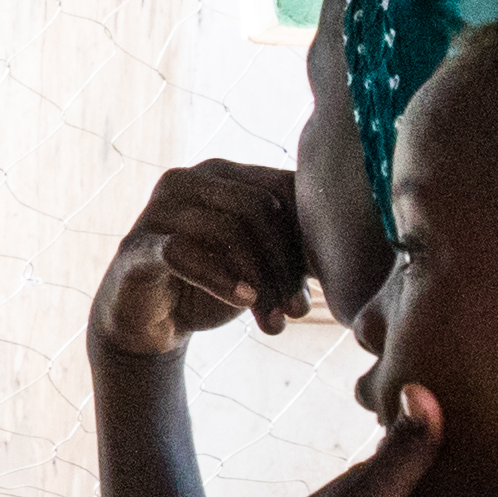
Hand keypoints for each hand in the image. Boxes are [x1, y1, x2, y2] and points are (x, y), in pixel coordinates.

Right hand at [92, 158, 316, 360]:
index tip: (324, 284)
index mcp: (224, 174)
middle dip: (285, 263)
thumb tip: (361, 251)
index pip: (281, 187)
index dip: (308, 234)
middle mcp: (189, 180)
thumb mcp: (262, 265)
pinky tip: (244, 303)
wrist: (150, 321)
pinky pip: (182, 252)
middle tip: (298, 310)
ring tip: (274, 322)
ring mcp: (158, 209)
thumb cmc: (212, 284)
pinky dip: (220, 279)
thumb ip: (298, 250)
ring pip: (226, 229)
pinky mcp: (136, 245)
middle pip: (258, 207)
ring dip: (259, 281)